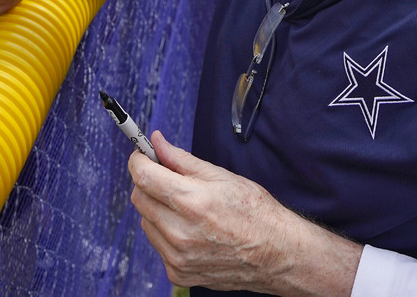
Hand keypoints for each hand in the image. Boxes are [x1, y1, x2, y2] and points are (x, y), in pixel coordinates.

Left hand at [129, 129, 361, 293]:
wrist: (278, 255)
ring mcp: (178, 256)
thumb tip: (157, 142)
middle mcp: (181, 232)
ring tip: (186, 208)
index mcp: (192, 202)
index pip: (143, 176)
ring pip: (146, 221)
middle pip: (139, 198)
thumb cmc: (256, 213)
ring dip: (157, 208)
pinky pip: (157, 244)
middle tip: (168, 178)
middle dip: (149, 182)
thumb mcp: (222, 176)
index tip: (143, 155)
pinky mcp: (179, 273)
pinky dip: (165, 232)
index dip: (139, 160)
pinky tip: (190, 229)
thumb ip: (182, 160)